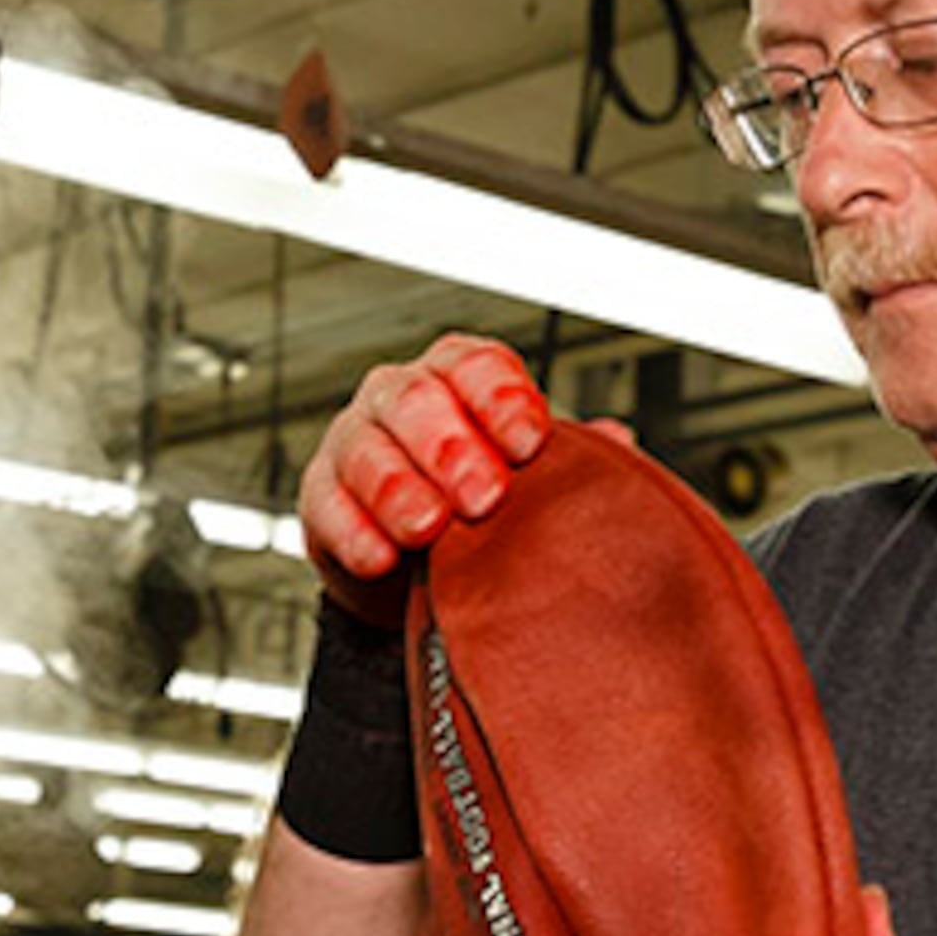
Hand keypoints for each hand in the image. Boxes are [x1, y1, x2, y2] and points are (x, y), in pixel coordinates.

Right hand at [300, 334, 628, 626]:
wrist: (426, 569)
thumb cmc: (484, 509)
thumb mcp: (532, 482)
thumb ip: (573, 460)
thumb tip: (616, 444)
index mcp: (459, 379)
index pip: (476, 366)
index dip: (502, 399)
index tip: (529, 443)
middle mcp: (402, 398)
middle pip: (416, 400)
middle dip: (451, 448)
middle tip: (485, 496)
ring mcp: (355, 442)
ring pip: (366, 450)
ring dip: (399, 490)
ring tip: (429, 529)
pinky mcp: (321, 496)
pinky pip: (326, 505)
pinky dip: (353, 533)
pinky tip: (381, 556)